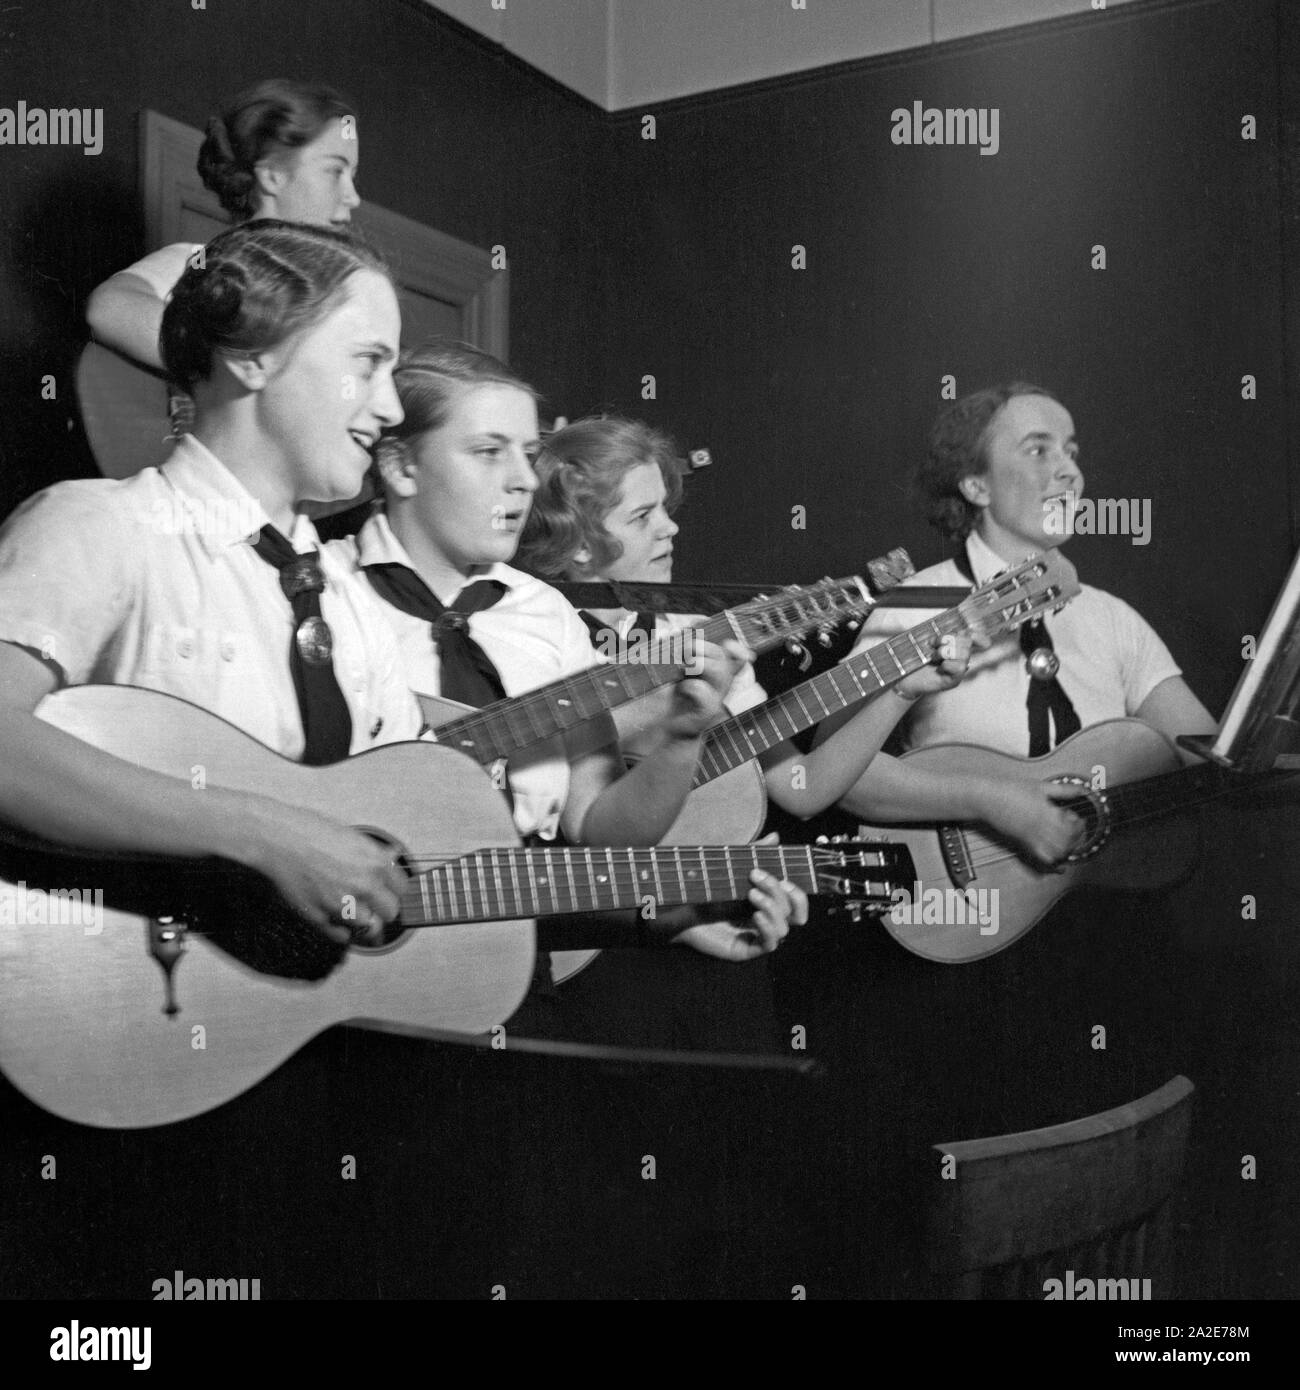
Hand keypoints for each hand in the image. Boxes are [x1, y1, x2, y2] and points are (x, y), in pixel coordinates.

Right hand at [242, 800, 407, 943]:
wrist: (276, 838)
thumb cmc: (310, 830)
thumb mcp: (351, 836)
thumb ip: (374, 854)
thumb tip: (393, 858)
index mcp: (375, 861)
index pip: (403, 889)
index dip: (394, 891)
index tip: (387, 892)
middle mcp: (364, 884)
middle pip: (391, 912)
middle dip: (382, 909)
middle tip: (371, 904)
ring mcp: (342, 903)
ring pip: (367, 927)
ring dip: (361, 921)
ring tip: (350, 909)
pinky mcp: (320, 917)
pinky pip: (342, 936)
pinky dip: (341, 931)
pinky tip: (336, 918)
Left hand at [663, 636, 750, 740]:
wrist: (672, 728)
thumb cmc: (677, 697)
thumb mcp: (680, 670)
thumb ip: (685, 650)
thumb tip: (688, 626)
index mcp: (716, 669)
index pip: (734, 652)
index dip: (733, 644)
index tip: (719, 637)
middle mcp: (721, 682)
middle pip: (722, 656)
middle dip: (702, 648)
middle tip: (685, 652)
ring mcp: (717, 696)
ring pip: (719, 671)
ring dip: (699, 663)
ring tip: (684, 668)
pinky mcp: (708, 711)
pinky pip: (704, 692)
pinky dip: (690, 686)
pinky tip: (681, 688)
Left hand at [673, 835, 808, 959]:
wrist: (678, 904)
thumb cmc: (704, 886)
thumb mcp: (732, 865)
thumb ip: (754, 853)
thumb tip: (775, 837)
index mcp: (768, 903)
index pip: (796, 905)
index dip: (798, 894)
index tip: (784, 877)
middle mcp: (766, 921)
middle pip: (793, 914)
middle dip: (781, 894)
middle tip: (758, 878)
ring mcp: (756, 936)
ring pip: (784, 929)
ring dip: (773, 908)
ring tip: (751, 894)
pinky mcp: (745, 949)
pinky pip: (769, 944)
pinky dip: (768, 929)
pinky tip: (756, 916)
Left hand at [894, 629, 986, 700]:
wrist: (906, 677)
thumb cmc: (915, 658)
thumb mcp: (927, 643)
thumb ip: (941, 635)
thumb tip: (958, 630)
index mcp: (955, 646)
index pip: (972, 637)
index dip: (976, 634)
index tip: (968, 631)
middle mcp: (960, 658)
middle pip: (967, 642)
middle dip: (948, 640)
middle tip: (933, 647)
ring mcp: (958, 671)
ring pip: (964, 654)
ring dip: (944, 653)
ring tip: (933, 658)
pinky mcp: (954, 681)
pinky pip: (959, 668)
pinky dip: (947, 665)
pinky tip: (939, 668)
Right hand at [976, 779, 1086, 869]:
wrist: (988, 798)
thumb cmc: (1011, 789)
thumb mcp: (1040, 786)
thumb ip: (1063, 790)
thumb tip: (1082, 790)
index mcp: (1046, 812)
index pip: (1071, 826)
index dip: (1078, 823)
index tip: (1076, 817)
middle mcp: (1040, 827)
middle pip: (1067, 841)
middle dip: (1075, 837)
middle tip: (1074, 828)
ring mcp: (1031, 837)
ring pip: (1057, 852)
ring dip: (1066, 848)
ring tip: (1066, 839)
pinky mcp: (1023, 842)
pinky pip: (1042, 858)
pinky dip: (1052, 859)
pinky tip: (1055, 854)